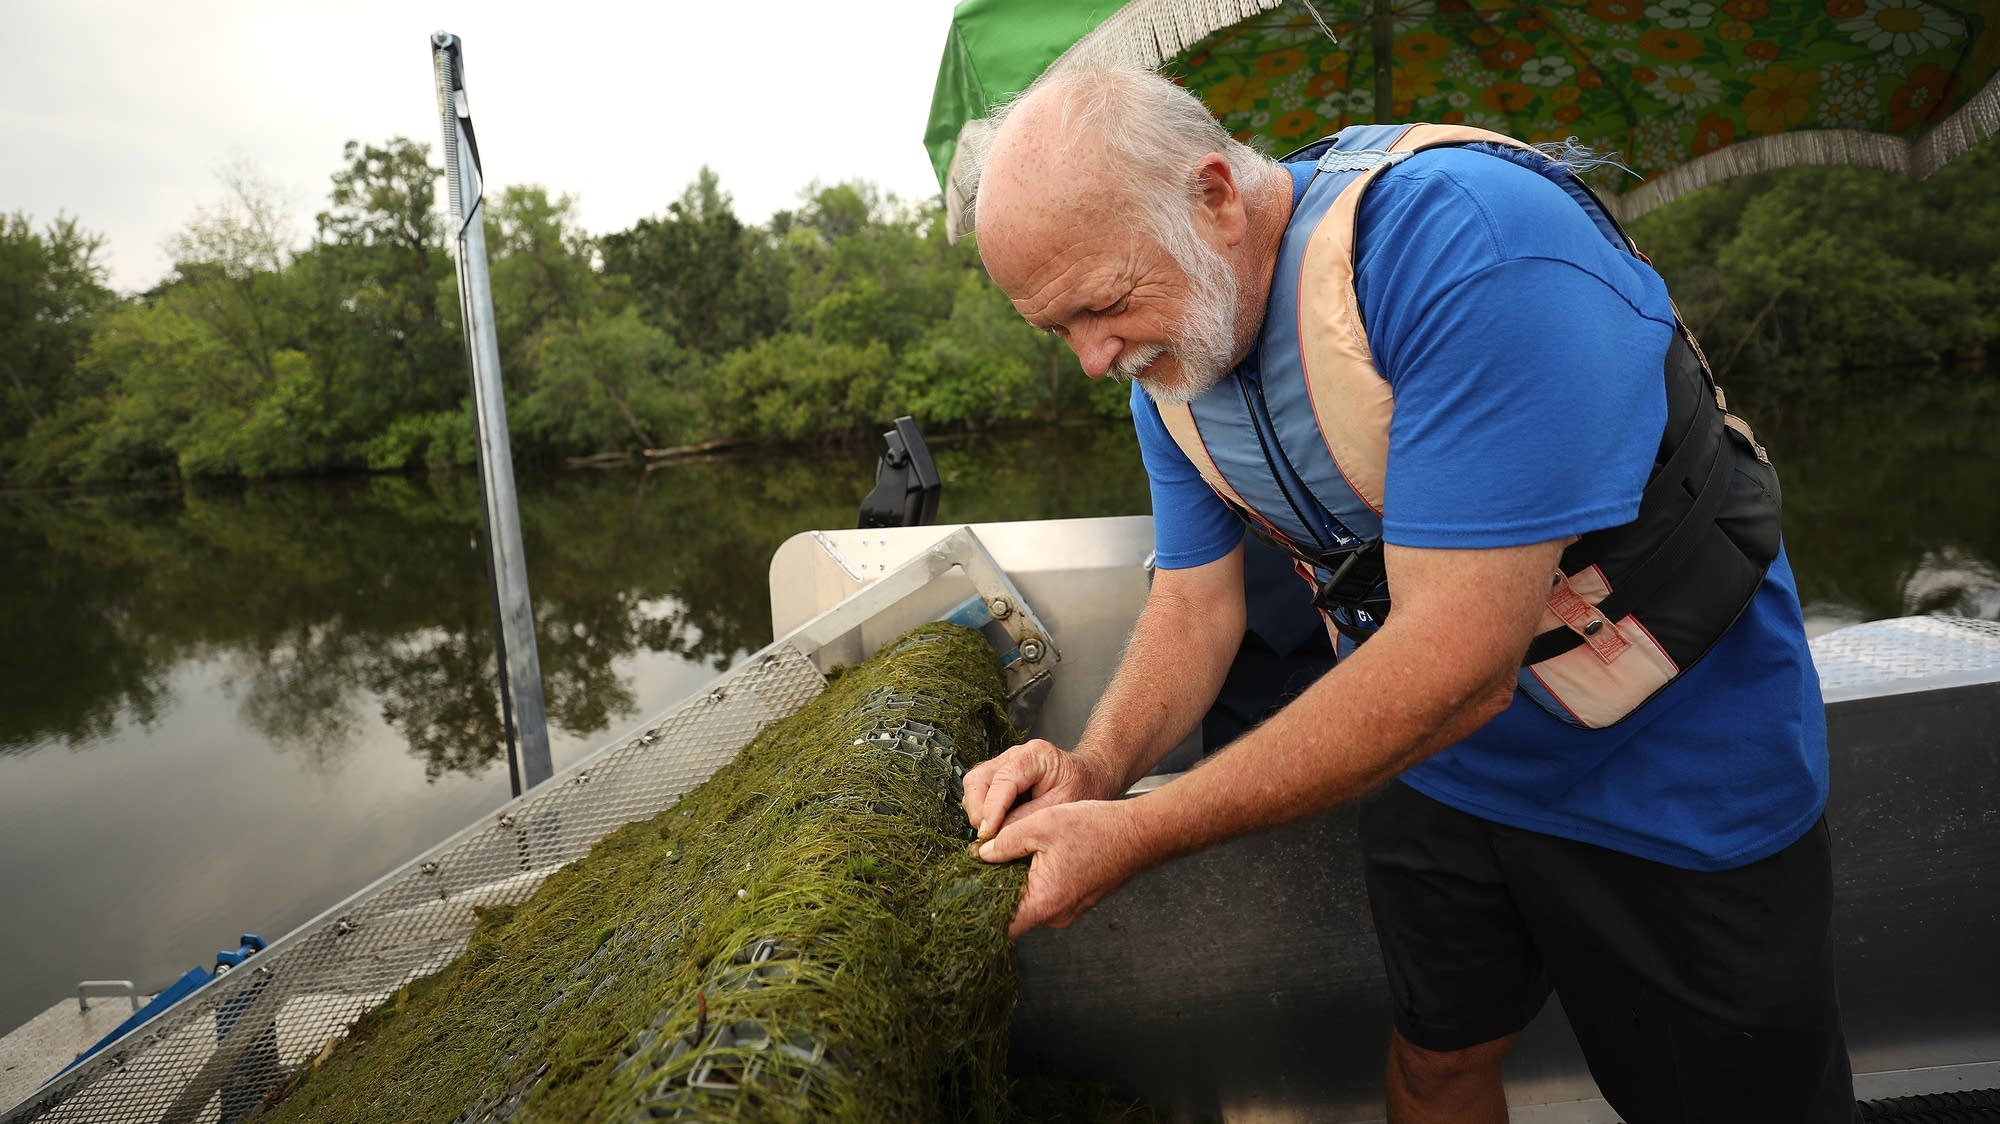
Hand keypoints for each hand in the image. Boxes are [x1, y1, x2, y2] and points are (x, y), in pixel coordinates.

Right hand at [961, 738, 1115, 841]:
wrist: (1089, 779)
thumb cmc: (1081, 790)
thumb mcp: (1061, 808)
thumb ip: (1028, 820)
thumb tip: (997, 839)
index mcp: (1036, 755)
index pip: (1003, 780)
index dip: (992, 809)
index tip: (988, 835)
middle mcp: (1015, 755)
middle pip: (979, 779)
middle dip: (978, 811)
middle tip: (988, 838)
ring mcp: (1004, 763)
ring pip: (973, 784)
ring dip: (977, 811)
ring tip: (992, 834)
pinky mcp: (998, 775)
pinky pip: (979, 791)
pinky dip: (981, 810)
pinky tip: (996, 826)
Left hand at [974, 798, 1149, 937]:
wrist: (1138, 834)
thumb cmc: (1096, 829)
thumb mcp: (1041, 825)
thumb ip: (1005, 841)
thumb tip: (980, 854)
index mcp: (1043, 902)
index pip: (998, 925)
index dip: (978, 911)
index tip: (963, 895)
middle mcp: (1055, 915)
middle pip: (1011, 914)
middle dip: (993, 891)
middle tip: (978, 867)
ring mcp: (1067, 911)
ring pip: (1028, 905)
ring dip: (1014, 884)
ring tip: (1002, 857)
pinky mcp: (1075, 901)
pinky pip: (1045, 898)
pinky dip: (1033, 882)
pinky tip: (1029, 858)